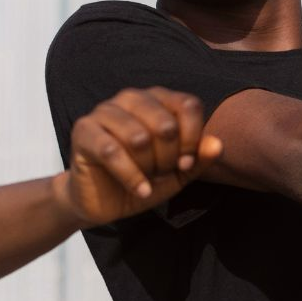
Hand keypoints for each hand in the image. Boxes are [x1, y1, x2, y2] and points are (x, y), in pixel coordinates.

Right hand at [58, 87, 222, 224]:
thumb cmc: (141, 179)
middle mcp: (131, 98)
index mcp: (157, 99)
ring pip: (138, 137)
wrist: (102, 202)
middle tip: (162, 173)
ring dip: (148, 167)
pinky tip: (139, 189)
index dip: (192, 139)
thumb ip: (198, 159)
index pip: (188, 105)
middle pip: (165, 124)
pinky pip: (112, 151)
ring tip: (147, 179)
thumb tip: (217, 144)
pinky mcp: (84, 130)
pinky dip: (131, 177)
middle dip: (168, 158)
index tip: (186, 165)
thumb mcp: (177, 174)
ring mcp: (104, 111)